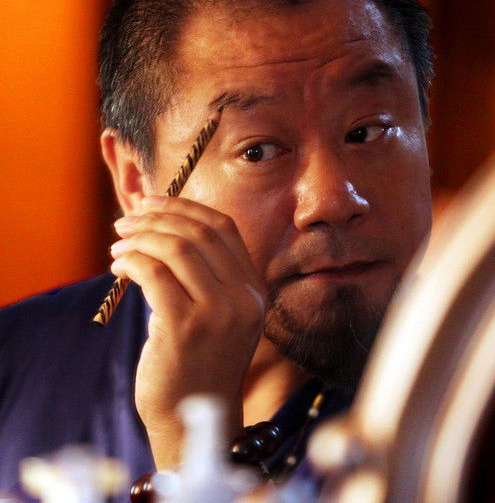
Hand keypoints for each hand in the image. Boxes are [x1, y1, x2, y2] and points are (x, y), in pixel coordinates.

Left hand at [110, 196, 265, 468]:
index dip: (185, 206)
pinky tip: (118, 267)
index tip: (152, 202)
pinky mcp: (184, 330)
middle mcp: (244, 298)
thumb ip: (203, 272)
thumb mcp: (217, 312)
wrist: (194, 416)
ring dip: (139, 238)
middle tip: (125, 221)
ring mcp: (217, 314)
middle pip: (198, 233)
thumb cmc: (197, 359)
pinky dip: (131, 261)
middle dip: (156, 218)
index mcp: (254, 289)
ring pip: (176, 249)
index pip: (224, 228)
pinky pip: (153, 274)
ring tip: (118, 245)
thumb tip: (162, 222)